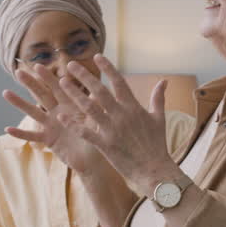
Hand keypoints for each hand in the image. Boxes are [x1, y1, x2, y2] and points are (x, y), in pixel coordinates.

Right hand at [2, 64, 103, 174]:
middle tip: (18, 71)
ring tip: (6, 92)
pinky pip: (32, 136)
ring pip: (32, 112)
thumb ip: (95, 105)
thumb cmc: (97, 136)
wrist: (93, 159)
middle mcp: (57, 112)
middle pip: (42, 95)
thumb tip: (98, 89)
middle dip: (30, 83)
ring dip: (19, 103)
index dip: (47, 77)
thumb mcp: (96, 119)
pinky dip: (20, 134)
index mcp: (69, 104)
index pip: (57, 88)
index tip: (37, 66)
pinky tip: (7, 129)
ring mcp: (50, 126)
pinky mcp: (47, 140)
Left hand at [55, 55, 178, 196]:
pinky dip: (73, 123)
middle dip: (84, 76)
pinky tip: (61, 115)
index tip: (97, 56)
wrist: (154, 170)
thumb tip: (164, 81)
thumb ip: (158, 98)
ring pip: (89, 107)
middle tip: (71, 65)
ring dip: (75, 94)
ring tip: (62, 82)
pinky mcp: (105, 145)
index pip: (119, 82)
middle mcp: (121, 115)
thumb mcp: (159, 118)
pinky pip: (86, 132)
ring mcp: (112, 130)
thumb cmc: (157, 145)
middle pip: (100, 91)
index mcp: (134, 107)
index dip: (107, 68)